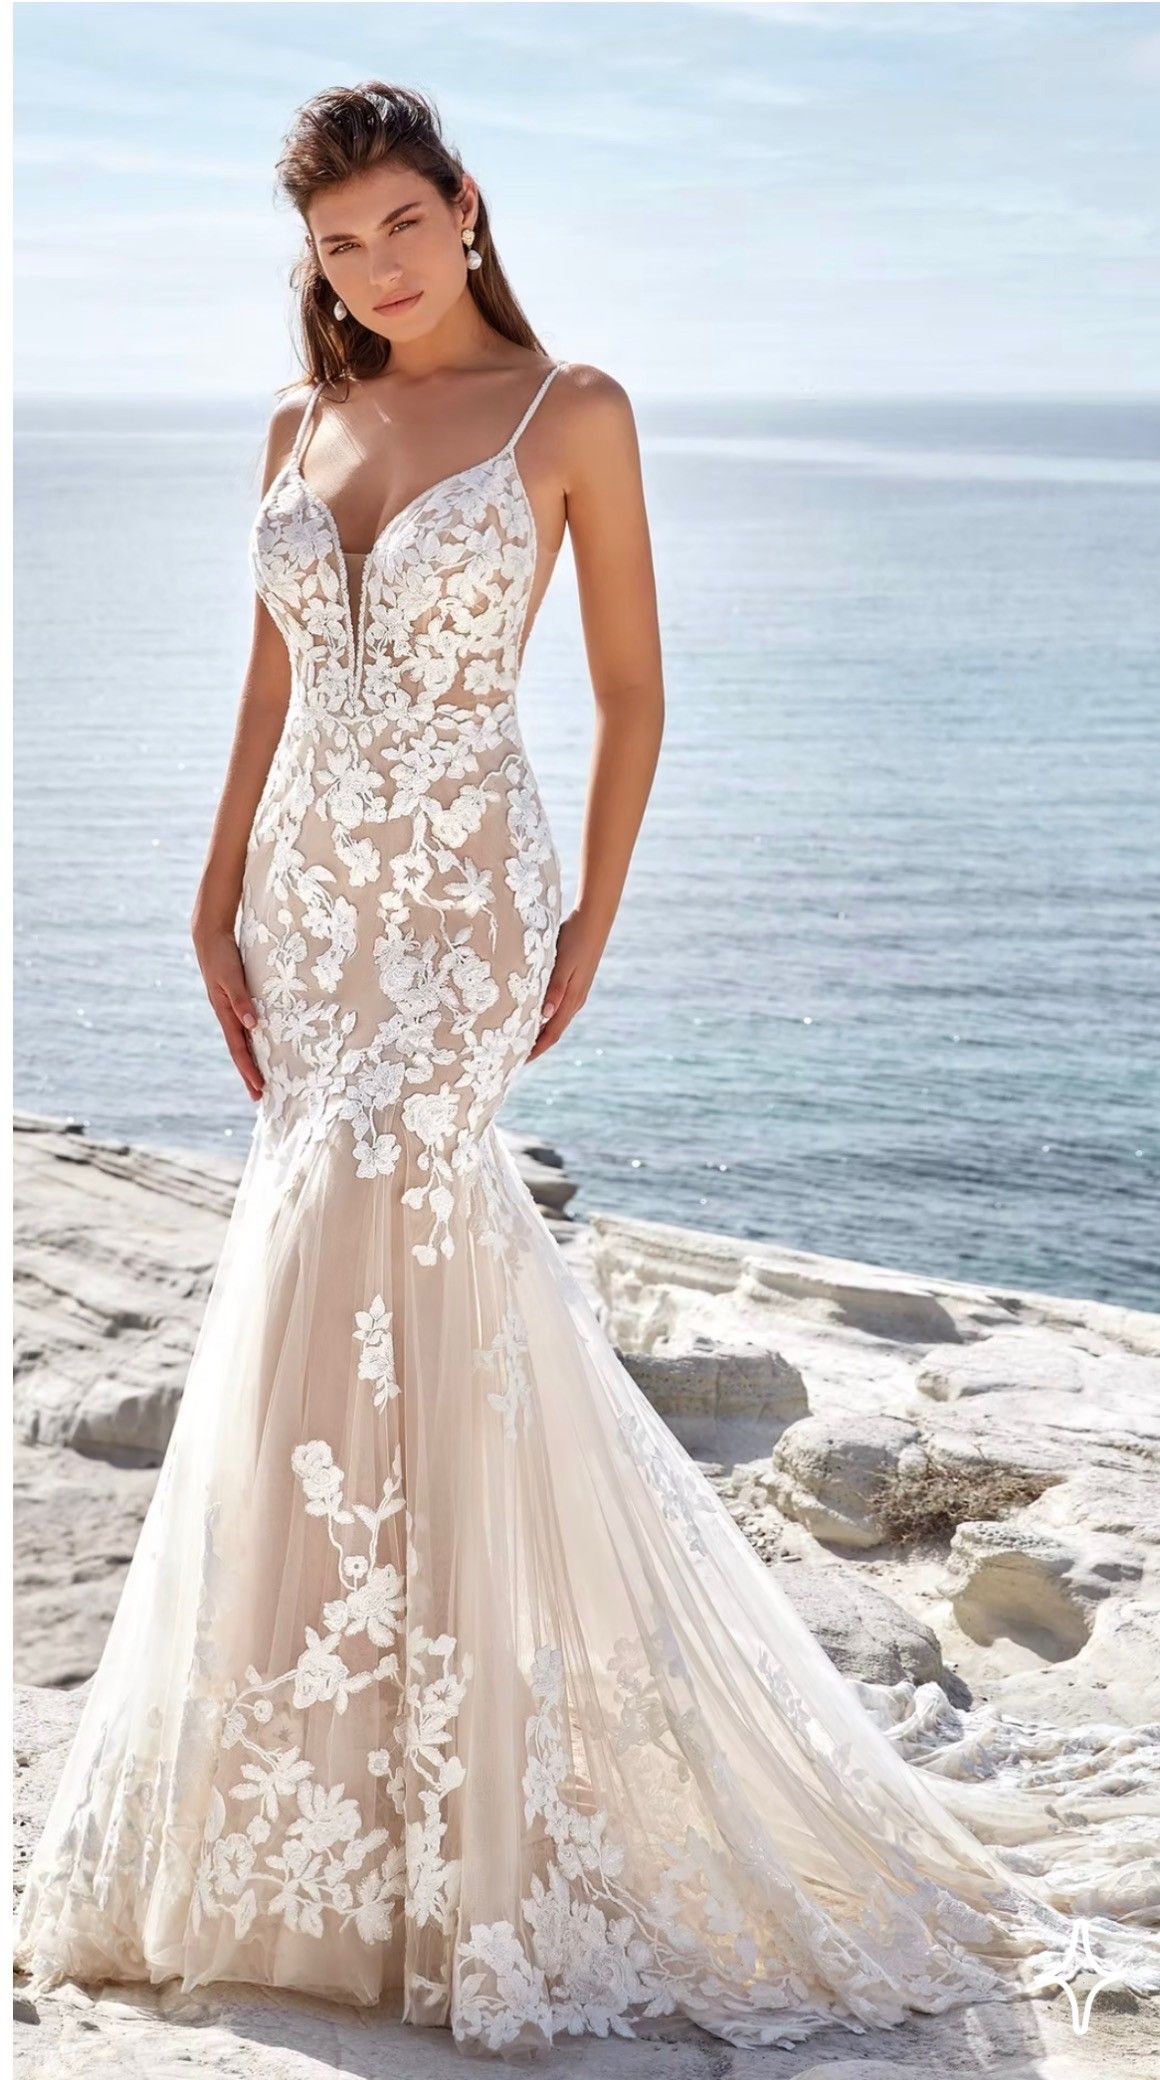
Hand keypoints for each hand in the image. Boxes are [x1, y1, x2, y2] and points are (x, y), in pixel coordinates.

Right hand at [192, 920, 263, 1099]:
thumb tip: (253, 1026)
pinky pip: (243, 1026)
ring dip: (250, 1060)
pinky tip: (259, 1043)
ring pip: (241, 1040)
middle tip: (259, 1096)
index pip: (238, 1049)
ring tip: (259, 1077)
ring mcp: (229, 1008)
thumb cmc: (222, 955)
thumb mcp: (232, 977)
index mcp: (224, 1012)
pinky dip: (251, 1040)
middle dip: (249, 1073)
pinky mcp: (234, 999)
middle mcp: (226, 1014)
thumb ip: (242, 999)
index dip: (249, 1069)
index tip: (260, 1089)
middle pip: (239, 1050)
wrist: (210, 935)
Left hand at [527, 908, 602, 1061]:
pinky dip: (544, 1016)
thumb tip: (545, 1016)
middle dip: (536, 1046)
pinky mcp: (573, 981)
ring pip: (555, 1020)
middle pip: (554, 1031)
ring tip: (520, 1039)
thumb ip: (554, 990)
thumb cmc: (575, 939)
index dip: (536, 1050)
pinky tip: (533, 1013)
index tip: (518, 1063)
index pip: (552, 1034)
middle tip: (514, 1056)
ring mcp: (575, 991)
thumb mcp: (562, 964)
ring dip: (540, 1031)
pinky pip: (557, 1007)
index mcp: (572, 1000)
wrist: (593, 919)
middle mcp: (575, 1000)